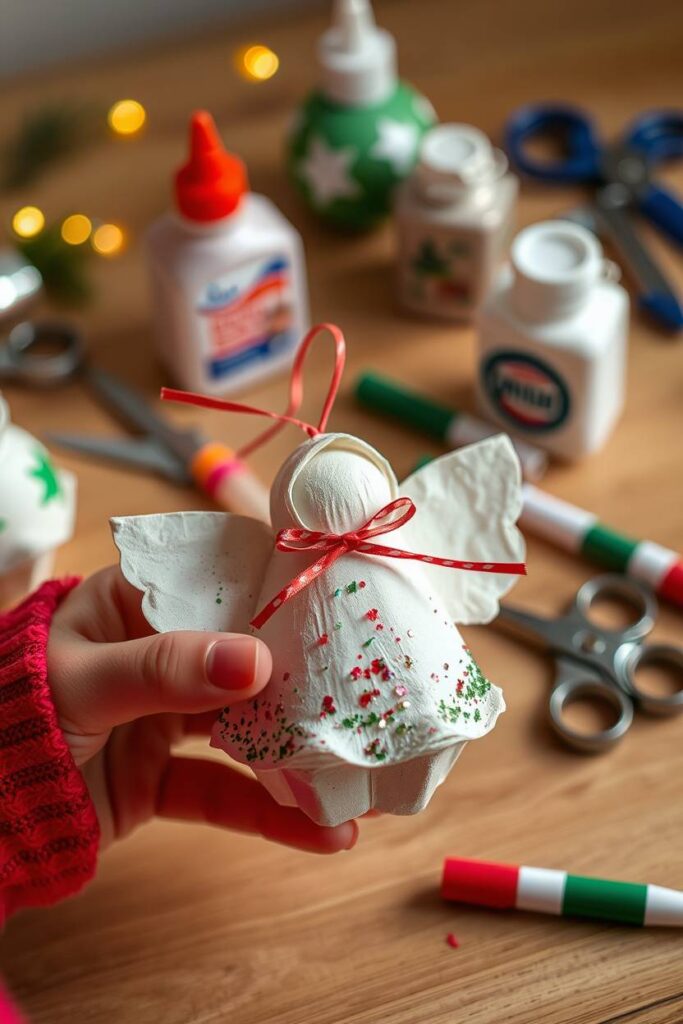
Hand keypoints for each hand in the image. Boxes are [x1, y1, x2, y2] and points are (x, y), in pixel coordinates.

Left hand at [47, 566, 357, 853]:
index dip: (282, 584)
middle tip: (369, 690)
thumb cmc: (14, 715)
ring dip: (300, 752)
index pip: (223, 580)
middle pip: (249, 655)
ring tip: (360, 773)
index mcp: (137, 603)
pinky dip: (271, 814)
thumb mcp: (83, 680)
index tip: (345, 596)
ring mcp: (165, 717)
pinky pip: (226, 791)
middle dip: (308, 677)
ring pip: (247, 727)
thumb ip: (165, 668)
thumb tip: (256, 659)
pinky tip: (324, 833)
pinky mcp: (165, 777)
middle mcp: (162, 653)